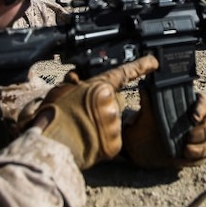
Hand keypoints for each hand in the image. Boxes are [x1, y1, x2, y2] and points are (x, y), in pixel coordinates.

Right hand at [32, 55, 158, 168]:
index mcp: (99, 88)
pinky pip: (112, 139)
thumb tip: (76, 81)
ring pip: (112, 121)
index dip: (141, 66)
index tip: (153, 62)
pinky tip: (89, 140)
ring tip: (81, 129)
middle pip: (114, 101)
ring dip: (101, 124)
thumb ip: (75, 85)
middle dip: (102, 106)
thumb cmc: (53, 116)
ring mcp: (114, 125)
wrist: (52, 143)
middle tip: (83, 114)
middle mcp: (111, 104)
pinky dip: (102, 141)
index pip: (124, 74)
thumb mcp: (61, 91)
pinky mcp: (114, 143)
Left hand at [123, 91, 205, 168]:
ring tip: (186, 151)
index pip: (203, 103)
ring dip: (203, 148)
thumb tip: (144, 87)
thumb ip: (148, 102)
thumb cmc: (145, 126)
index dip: (202, 109)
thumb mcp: (145, 115)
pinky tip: (183, 159)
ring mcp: (199, 138)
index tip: (193, 117)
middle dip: (205, 130)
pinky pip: (205, 158)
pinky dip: (197, 159)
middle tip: (189, 136)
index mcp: (189, 106)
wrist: (138, 148)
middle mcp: (198, 121)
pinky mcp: (196, 155)